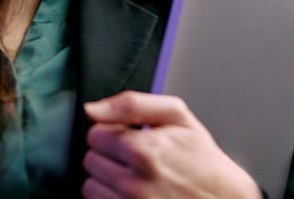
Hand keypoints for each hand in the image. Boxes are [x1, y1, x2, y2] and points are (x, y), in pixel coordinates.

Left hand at [81, 91, 261, 198]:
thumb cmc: (202, 160)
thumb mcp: (177, 117)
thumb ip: (132, 104)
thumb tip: (93, 109)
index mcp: (144, 150)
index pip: (96, 134)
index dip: (114, 133)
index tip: (132, 139)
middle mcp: (134, 183)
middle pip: (91, 160)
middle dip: (110, 156)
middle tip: (137, 159)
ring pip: (90, 187)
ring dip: (107, 181)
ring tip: (136, 178)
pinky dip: (111, 198)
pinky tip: (132, 194)